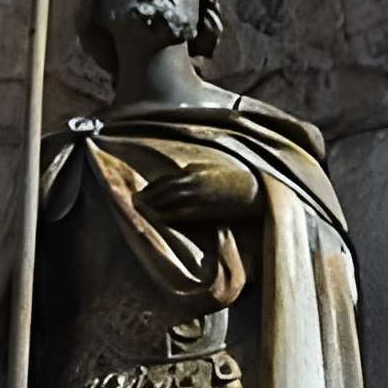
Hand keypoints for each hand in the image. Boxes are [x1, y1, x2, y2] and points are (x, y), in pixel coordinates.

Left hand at [141, 157, 259, 220]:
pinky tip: (158, 219)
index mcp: (192, 171)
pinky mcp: (203, 209)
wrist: (252, 189)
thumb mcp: (210, 168)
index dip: (152, 187)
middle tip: (135, 202)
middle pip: (163, 189)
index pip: (165, 179)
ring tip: (141, 210)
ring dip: (153, 206)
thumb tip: (180, 172)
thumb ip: (193, 170)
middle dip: (148, 196)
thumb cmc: (232, 179)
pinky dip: (167, 215)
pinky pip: (180, 213)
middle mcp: (191, 181)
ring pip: (168, 201)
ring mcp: (197, 195)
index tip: (142, 192)